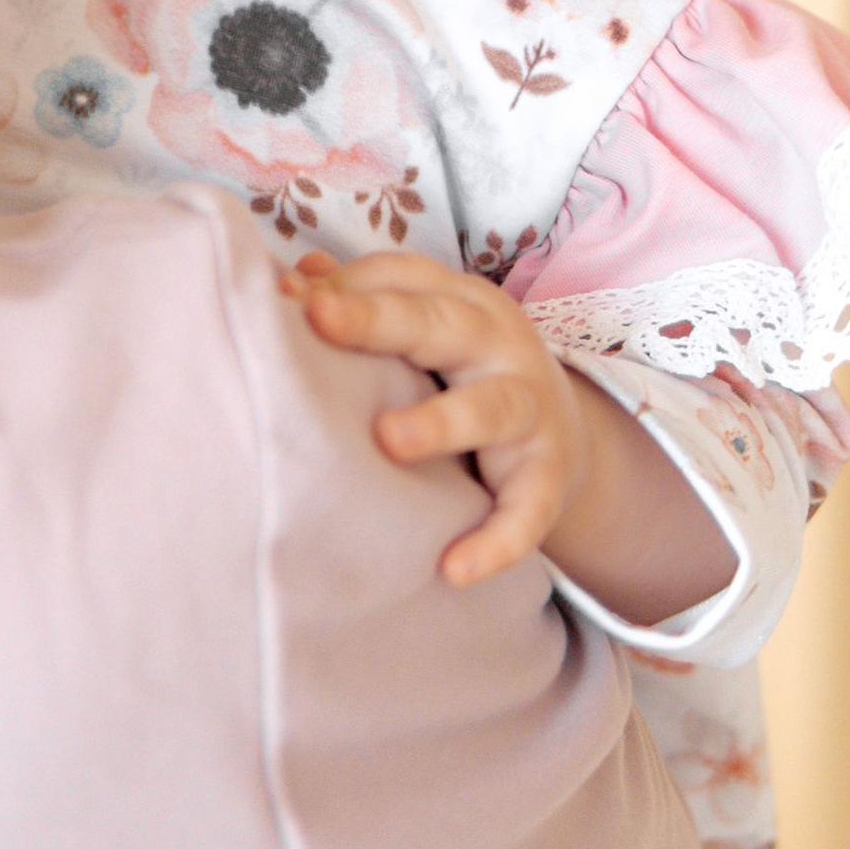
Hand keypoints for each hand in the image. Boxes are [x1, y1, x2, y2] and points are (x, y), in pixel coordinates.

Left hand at [282, 246, 604, 587]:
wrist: (562, 437)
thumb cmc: (460, 374)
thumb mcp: (420, 333)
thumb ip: (359, 306)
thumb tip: (287, 283)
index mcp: (459, 302)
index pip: (403, 280)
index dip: (350, 287)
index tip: (291, 295)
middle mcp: (499, 345)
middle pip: (442, 324)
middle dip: (379, 320)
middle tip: (318, 318)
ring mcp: (531, 410)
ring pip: (493, 407)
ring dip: (441, 422)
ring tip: (388, 440)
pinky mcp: (550, 477)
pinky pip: (528, 508)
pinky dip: (497, 539)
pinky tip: (455, 568)